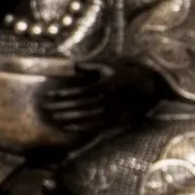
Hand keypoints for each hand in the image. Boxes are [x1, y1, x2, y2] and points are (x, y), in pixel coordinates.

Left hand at [36, 60, 156, 142]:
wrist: (149, 86)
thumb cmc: (125, 72)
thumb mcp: (109, 66)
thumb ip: (90, 66)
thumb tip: (73, 66)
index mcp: (105, 84)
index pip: (79, 91)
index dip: (63, 93)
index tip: (50, 95)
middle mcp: (108, 99)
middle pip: (79, 104)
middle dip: (60, 106)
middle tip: (45, 108)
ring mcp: (112, 111)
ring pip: (86, 116)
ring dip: (68, 118)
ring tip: (53, 118)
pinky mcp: (116, 120)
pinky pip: (96, 126)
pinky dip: (81, 127)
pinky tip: (68, 128)